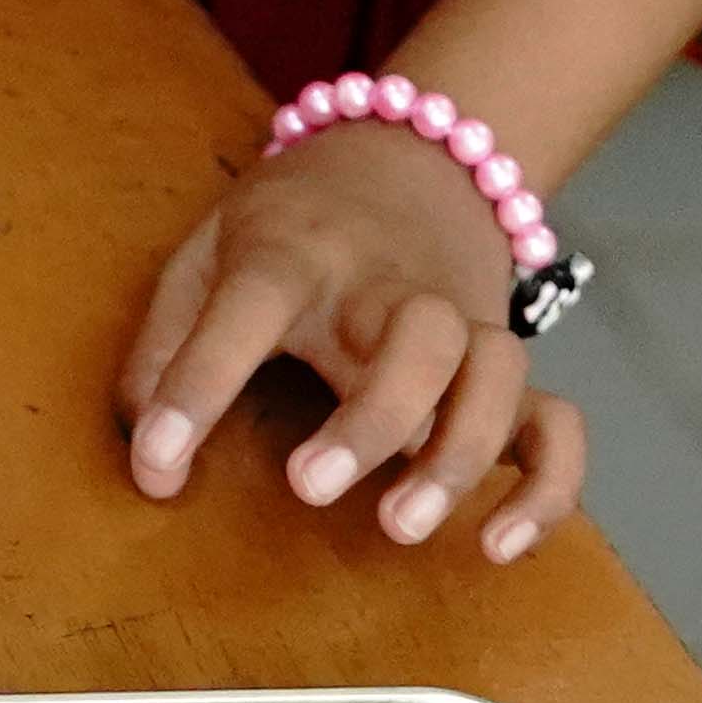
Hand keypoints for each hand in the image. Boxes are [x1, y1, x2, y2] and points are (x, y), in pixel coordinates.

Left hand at [118, 123, 590, 566]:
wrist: (407, 158)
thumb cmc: (289, 225)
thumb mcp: (206, 251)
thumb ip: (166, 343)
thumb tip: (144, 450)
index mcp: (296, 253)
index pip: (248, 308)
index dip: (198, 386)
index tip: (159, 462)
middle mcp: (390, 286)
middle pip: (417, 334)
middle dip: (375, 417)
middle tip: (309, 489)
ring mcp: (462, 322)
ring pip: (495, 371)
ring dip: (460, 452)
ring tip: (399, 525)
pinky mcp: (505, 367)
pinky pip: (557, 422)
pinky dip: (546, 484)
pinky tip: (498, 545)